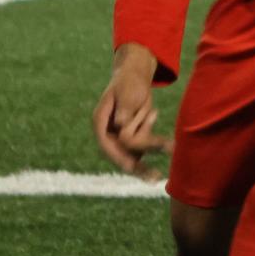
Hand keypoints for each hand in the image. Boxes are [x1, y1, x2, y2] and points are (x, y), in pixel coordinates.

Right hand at [92, 43, 170, 179]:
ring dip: (150, 140)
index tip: (130, 167)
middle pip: (121, 155)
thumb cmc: (129, 81)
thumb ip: (124, 108)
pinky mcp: (134, 138)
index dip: (117, 156)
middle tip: (154, 178)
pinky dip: (153, 134)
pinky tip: (151, 112)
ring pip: (136, 152)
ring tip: (153, 115)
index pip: (105, 143)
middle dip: (138, 165)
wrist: (136, 77)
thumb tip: (121, 126)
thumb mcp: (126, 91)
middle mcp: (109, 133)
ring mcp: (120, 137)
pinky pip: (146, 145)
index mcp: (100, 121)